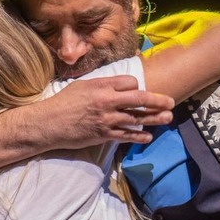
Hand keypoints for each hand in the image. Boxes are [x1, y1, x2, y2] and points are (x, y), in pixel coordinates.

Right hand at [37, 75, 174, 148]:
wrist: (49, 123)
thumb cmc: (63, 102)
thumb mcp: (83, 85)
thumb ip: (103, 84)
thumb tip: (119, 84)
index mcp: (102, 86)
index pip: (130, 82)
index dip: (136, 86)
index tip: (137, 91)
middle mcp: (107, 102)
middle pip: (139, 98)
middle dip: (157, 100)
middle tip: (171, 102)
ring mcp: (107, 119)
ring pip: (136, 118)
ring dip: (154, 118)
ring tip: (168, 117)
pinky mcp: (104, 134)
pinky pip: (126, 135)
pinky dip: (138, 136)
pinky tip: (148, 136)